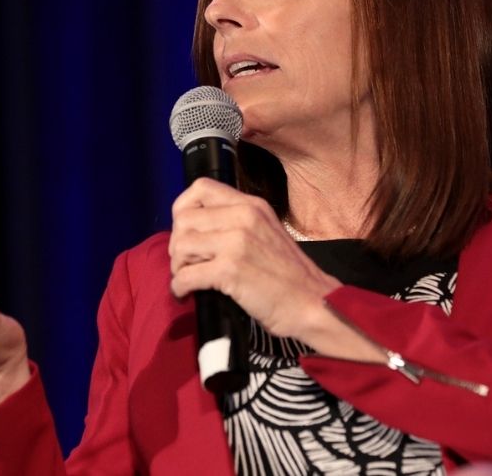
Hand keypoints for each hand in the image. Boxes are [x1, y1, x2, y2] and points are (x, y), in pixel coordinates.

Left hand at [168, 178, 341, 340]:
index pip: (201, 187)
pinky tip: (186, 293)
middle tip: (186, 263)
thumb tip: (199, 230)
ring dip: (178, 266)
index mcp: (252, 205)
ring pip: (182, 245)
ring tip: (188, 278)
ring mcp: (237, 242)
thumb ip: (238, 223)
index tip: (185, 231)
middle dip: (178, 244)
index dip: (183, 209)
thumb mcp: (268, 232)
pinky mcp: (231, 270)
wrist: (314, 303)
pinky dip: (179, 287)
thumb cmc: (291, 275)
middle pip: (184, 218)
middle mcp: (244, 217)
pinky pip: (186, 275)